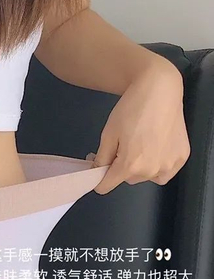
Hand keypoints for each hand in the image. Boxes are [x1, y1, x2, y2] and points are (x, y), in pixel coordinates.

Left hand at [92, 58, 189, 194]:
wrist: (159, 90)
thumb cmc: (132, 109)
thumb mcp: (108, 135)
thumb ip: (101, 159)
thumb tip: (98, 172)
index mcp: (130, 165)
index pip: (106, 187)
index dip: (99, 179)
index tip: (99, 169)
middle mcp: (151, 170)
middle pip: (127, 179)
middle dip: (121, 167)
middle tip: (123, 146)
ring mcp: (169, 165)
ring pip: (145, 176)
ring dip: (140, 167)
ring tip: (141, 144)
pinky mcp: (181, 157)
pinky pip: (164, 173)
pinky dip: (158, 166)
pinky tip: (155, 149)